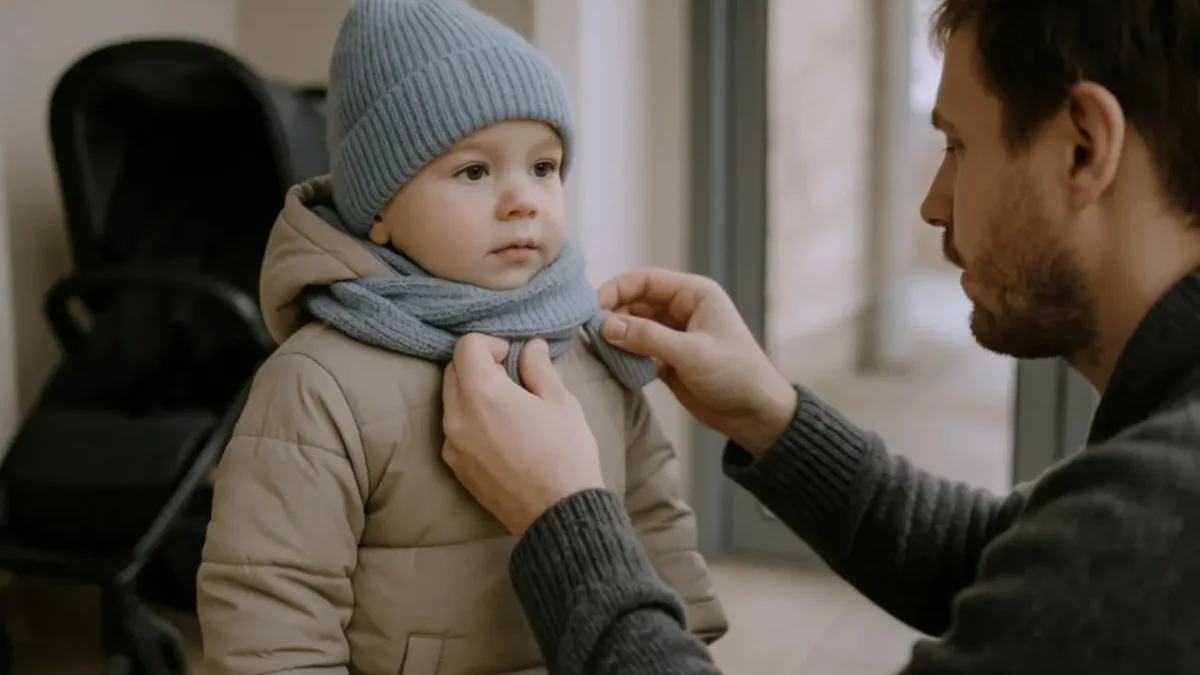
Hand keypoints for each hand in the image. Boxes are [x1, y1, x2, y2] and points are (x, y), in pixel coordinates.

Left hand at [441, 334, 605, 535]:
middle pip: (453, 370)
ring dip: (473, 392)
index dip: (491, 343)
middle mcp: (457, 416)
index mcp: (482, 393)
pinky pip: (455, 429)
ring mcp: (452, 444)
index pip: (466, 346)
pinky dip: (470, 419)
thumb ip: (539, 368)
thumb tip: (530, 347)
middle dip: (479, 365)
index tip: (514, 357)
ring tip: (509, 408)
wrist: (558, 514)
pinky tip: (501, 434)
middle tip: (513, 379)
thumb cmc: (565, 454)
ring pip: (451, 400)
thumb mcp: (561, 403)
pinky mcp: (455, 466)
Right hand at [598, 268, 796, 454]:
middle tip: (589, 332)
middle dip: (612, 313)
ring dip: (616, 334)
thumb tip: (605, 325)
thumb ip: (647, 337)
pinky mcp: (667, 358)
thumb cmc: (735, 375)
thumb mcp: (691, 353)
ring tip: (595, 347)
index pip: (646, 280)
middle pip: (636, 301)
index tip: (592, 308)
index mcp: (694, 294)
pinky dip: (623, 352)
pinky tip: (609, 360)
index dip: (617, 289)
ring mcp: (673, 334)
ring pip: (634, 325)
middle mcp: (682, 309)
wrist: (755, 415)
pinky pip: (638, 348)